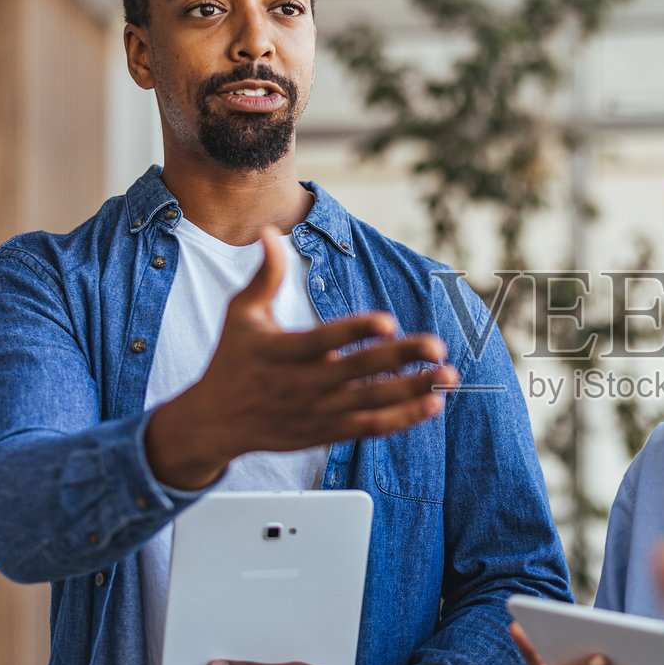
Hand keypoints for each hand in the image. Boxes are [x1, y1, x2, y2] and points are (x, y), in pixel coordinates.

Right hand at [145, 226, 459, 490]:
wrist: (215, 423)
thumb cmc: (231, 361)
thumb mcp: (240, 314)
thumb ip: (265, 275)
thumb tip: (268, 231)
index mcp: (282, 351)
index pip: (324, 340)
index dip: (356, 331)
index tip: (388, 321)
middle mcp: (304, 384)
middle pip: (359, 371)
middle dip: (401, 358)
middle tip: (437, 346)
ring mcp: (318, 411)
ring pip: (373, 402)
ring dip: (413, 390)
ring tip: (448, 375)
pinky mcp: (327, 432)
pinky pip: (371, 427)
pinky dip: (404, 418)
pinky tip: (433, 403)